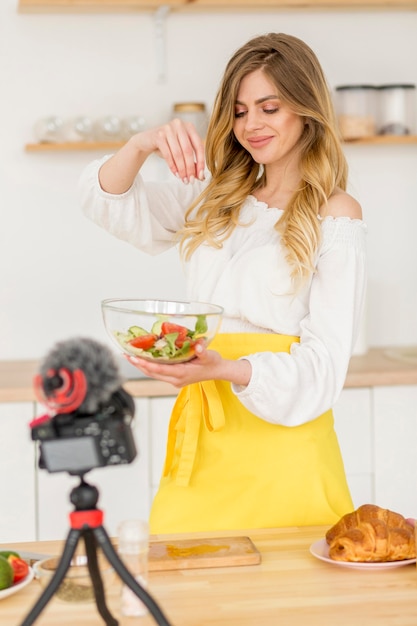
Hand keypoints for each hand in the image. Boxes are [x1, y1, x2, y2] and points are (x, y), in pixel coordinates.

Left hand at [125, 344, 251, 388]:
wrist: (219, 371)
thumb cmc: (213, 363)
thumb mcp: (210, 356)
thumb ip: (203, 352)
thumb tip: (198, 346)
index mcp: (181, 374)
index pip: (159, 370)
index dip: (145, 364)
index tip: (134, 358)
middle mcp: (175, 379)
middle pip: (151, 373)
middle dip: (138, 364)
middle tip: (125, 355)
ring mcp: (174, 380)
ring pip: (153, 374)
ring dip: (141, 366)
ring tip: (129, 356)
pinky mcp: (174, 378)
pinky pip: (158, 373)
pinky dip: (149, 366)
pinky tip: (142, 359)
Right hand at [137, 119, 205, 183]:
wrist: (147, 141)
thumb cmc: (167, 146)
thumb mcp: (181, 152)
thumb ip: (192, 162)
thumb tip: (201, 177)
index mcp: (189, 127)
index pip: (199, 146)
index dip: (201, 162)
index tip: (201, 175)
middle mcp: (179, 125)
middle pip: (188, 151)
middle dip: (190, 168)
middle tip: (191, 180)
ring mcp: (168, 129)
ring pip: (178, 153)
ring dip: (182, 169)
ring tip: (183, 179)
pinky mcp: (158, 135)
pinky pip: (168, 154)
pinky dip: (172, 166)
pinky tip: (175, 174)